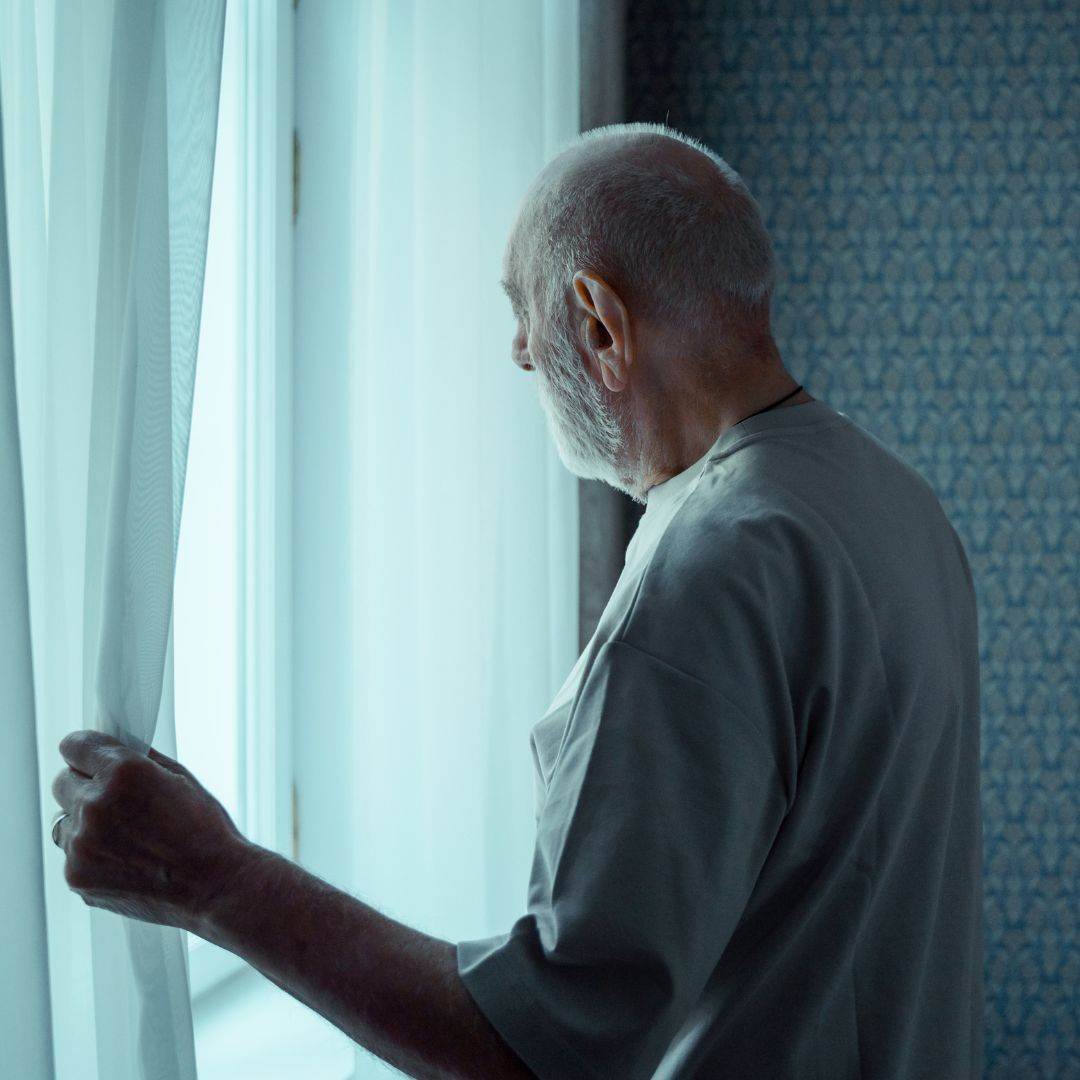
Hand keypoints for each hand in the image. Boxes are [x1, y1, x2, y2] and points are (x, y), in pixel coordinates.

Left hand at [52, 730, 252, 932]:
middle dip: (84, 786)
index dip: (85, 751)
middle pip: (62, 783)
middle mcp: (96, 805)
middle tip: (114, 800)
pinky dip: (90, 855)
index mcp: (124, 772)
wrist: (213, 886)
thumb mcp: (181, 779)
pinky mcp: (76, 876)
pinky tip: (124, 859)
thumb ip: (140, 761)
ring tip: (123, 836)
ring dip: (84, 823)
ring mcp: (81, 844)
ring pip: (64, 822)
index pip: (75, 745)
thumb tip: (116, 750)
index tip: (88, 757)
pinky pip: (71, 855)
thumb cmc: (204, 832)